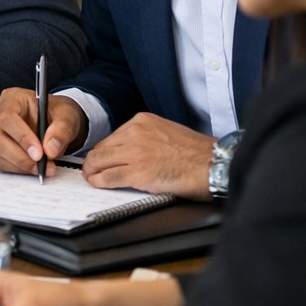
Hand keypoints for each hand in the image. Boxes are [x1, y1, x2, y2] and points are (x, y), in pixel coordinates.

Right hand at [0, 88, 84, 176]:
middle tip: (42, 166)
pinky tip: (32, 167)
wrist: (53, 122)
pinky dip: (16, 169)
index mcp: (11, 98)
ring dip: (20, 166)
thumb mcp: (67, 116)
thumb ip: (62, 130)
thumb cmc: (56, 114)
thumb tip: (50, 150)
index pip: (7, 117)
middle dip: (21, 157)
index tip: (39, 153)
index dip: (21, 137)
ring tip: (42, 168)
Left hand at [82, 114, 214, 198]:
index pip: (112, 137)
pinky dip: (99, 182)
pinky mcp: (137, 172)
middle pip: (101, 149)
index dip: (106, 151)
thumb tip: (130, 150)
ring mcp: (134, 152)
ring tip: (92, 178)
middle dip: (94, 162)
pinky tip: (98, 184)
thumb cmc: (198, 153)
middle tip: (91, 171)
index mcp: (142, 121)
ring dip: (92, 172)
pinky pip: (108, 177)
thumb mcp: (167, 131)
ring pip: (98, 162)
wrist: (214, 164)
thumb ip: (146, 137)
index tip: (102, 159)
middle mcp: (135, 133)